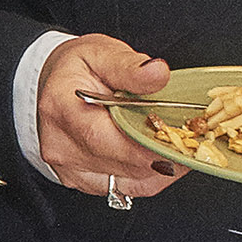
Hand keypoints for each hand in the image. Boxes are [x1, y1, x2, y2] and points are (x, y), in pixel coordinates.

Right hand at [33, 33, 186, 204]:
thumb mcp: (100, 53)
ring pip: (128, 182)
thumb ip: (130, 67)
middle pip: (125, 165)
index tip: (187, 140)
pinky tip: (162, 160)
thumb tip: (158, 73)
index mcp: (64, 110)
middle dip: (165, 155)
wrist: (47, 86)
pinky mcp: (79, 181)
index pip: (113, 141)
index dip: (154, 146)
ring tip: (181, 148)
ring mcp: (69, 168)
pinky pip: (123, 189)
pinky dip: (148, 176)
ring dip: (160, 168)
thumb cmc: (73, 69)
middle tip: (194, 140)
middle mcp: (63, 146)